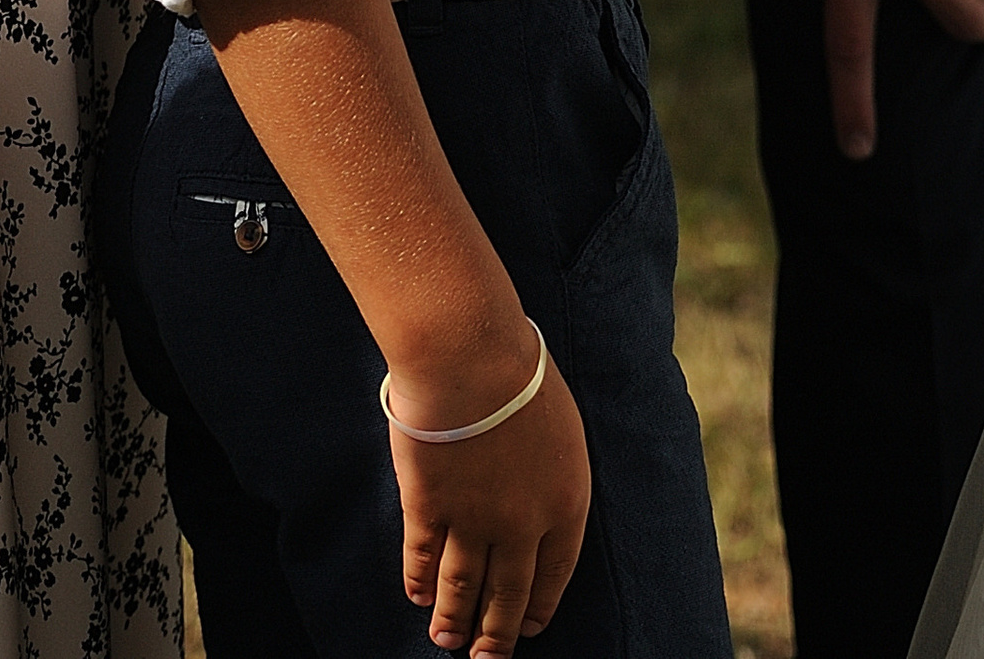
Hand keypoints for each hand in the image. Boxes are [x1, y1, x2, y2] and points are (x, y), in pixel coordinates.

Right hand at [391, 341, 590, 653]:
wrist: (472, 355)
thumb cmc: (520, 372)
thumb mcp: (561, 425)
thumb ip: (551, 471)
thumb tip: (539, 499)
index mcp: (565, 501)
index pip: (556, 574)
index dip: (539, 606)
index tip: (529, 628)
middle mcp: (522, 524)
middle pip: (509, 593)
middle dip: (497, 631)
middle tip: (486, 658)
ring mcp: (473, 519)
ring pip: (463, 586)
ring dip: (455, 619)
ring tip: (448, 641)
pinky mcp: (429, 507)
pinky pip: (423, 558)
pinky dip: (419, 581)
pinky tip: (418, 596)